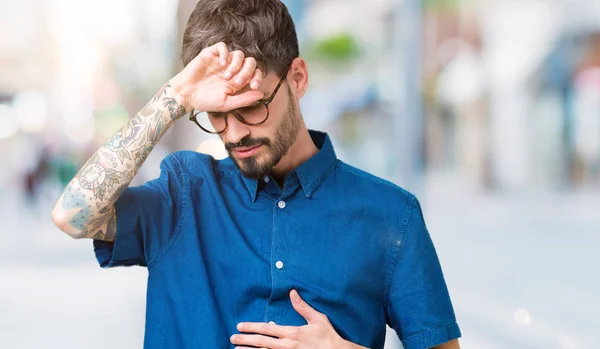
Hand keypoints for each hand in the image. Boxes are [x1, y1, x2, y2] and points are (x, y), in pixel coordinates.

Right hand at [169, 42, 263, 112]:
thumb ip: (244, 99)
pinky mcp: (211, 54)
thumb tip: (261, 94)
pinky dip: (225, 53)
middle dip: (247, 71)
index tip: (253, 86)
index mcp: (238, 81)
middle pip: (250, 62)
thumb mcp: (227, 104)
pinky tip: (221, 64)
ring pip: (238, 54)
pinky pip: (222, 46)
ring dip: (236, 65)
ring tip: (226, 76)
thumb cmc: (205, 101)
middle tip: (237, 81)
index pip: (255, 73)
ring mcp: (222, 61)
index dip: (257, 77)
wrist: (186, 95)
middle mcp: (232, 69)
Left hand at [230, 289, 364, 348]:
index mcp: (292, 333)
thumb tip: (292, 292)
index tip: (240, 326)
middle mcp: (287, 346)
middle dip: (244, 340)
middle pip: (260, 343)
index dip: (251, 327)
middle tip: (232, 338)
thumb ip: (302, 307)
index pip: (267, 328)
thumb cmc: (328, 336)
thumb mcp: (317, 319)